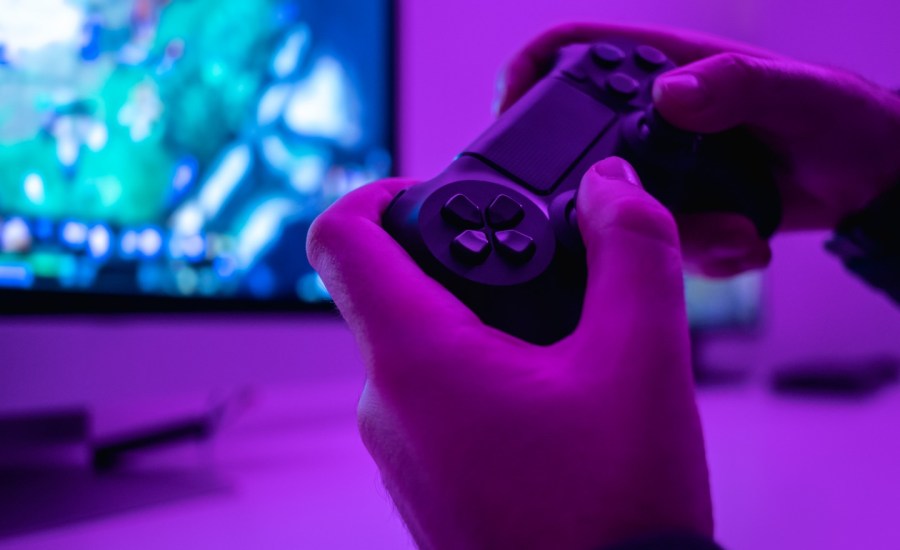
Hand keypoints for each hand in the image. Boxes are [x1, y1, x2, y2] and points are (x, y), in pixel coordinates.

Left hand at [307, 157, 711, 549]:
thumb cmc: (614, 516)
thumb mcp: (644, 361)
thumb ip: (633, 249)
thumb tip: (612, 187)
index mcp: (417, 359)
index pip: (341, 238)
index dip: (378, 191)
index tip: (431, 190)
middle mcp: (387, 407)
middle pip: (393, 292)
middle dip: (467, 266)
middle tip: (543, 271)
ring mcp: (399, 453)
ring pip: (422, 351)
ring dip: (485, 328)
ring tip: (565, 348)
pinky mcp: (424, 485)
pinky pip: (436, 404)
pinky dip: (484, 380)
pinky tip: (554, 405)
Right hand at [496, 23, 899, 276]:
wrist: (867, 178)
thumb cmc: (838, 116)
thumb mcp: (796, 90)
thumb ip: (737, 85)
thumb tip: (672, 95)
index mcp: (667, 68)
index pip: (576, 50)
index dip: (528, 69)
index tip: (508, 108)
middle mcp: (651, 120)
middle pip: (575, 146)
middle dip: (583, 188)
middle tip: (612, 217)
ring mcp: (660, 169)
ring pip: (615, 208)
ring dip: (664, 235)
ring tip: (732, 233)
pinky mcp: (676, 211)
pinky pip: (654, 242)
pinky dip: (697, 256)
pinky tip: (741, 243)